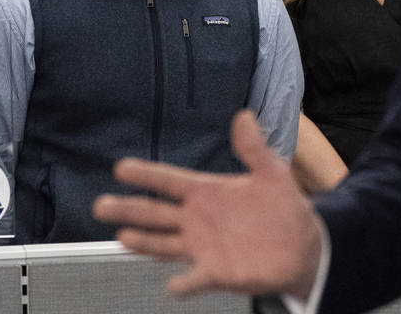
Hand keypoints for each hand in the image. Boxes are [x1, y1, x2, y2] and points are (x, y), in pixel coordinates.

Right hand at [94, 111, 323, 300]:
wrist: (300, 244)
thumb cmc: (282, 206)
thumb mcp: (271, 172)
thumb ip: (253, 148)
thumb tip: (244, 116)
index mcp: (206, 191)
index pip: (170, 180)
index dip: (147, 175)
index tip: (121, 168)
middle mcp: (197, 219)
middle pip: (156, 213)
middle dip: (129, 209)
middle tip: (101, 205)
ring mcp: (202, 246)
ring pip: (164, 243)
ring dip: (144, 242)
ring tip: (122, 237)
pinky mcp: (216, 272)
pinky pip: (195, 278)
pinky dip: (184, 283)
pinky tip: (173, 284)